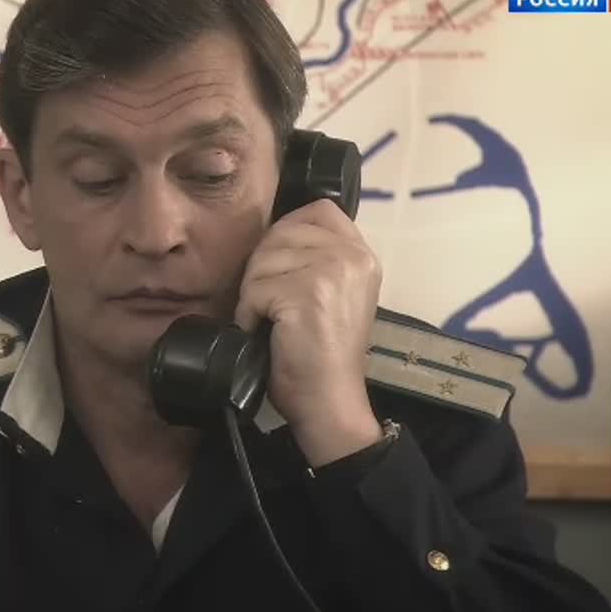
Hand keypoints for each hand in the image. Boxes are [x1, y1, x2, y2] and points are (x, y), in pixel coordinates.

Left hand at [234, 199, 383, 465]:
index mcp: (362, 255)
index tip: (281, 268)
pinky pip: (254, 288)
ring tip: (273, 323)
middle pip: (282, 232)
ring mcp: (331, 271)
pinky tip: (265, 334)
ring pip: (262, 259)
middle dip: (264, 267)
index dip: (288, 231)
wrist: (330, 401)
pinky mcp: (305, 292)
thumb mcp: (334, 294)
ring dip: (254, 294)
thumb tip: (276, 235)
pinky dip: (249, 314)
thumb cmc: (323, 355)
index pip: (318, 210)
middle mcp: (352, 256)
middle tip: (273, 305)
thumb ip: (318, 259)